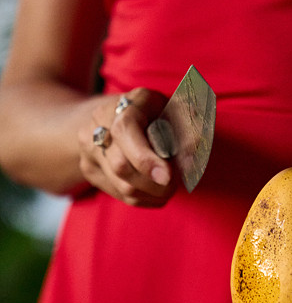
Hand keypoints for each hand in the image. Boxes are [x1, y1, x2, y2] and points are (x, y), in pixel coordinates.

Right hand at [79, 88, 178, 206]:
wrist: (118, 114)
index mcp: (125, 104)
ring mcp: (89, 147)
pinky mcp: (89, 168)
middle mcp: (99, 123)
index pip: (125, 130)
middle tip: (175, 183)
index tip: (167, 177)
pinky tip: (157, 192)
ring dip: (152, 193)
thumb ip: (186, 129)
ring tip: (169, 188)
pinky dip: (144, 198)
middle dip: (154, 182)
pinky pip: (118, 194)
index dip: (145, 158)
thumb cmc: (157, 112)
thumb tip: (191, 156)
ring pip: (121, 185)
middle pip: (121, 164)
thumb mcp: (177, 110)